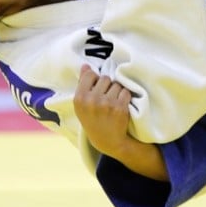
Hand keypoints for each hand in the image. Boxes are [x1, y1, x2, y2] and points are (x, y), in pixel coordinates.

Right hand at [74, 64, 167, 180]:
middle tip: (106, 97)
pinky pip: (125, 91)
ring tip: (113, 101)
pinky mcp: (120, 108)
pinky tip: (120, 104)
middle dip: (107, 85)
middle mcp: (92, 100)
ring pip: (116, 84)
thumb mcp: (82, 104)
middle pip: (105, 78)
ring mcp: (107, 104)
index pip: (90, 75)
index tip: (97, 88)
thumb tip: (86, 65)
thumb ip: (83, 84)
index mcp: (80, 98)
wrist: (107, 140)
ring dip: (117, 90)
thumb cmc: (93, 119)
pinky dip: (125, 96)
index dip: (96, 80)